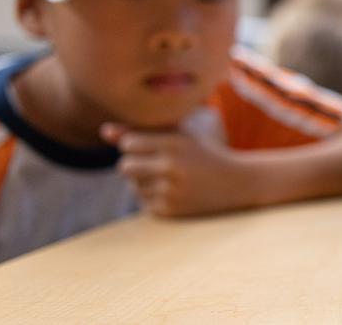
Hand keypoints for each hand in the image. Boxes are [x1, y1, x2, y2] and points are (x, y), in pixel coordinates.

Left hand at [101, 123, 257, 216]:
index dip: (138, 145)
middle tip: (159, 164)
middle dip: (136, 164)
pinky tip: (175, 191)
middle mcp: (171, 166)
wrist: (237, 182)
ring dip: (145, 182)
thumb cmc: (203, 152)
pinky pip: (143, 201)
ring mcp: (171, 190)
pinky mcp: (170, 210)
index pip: (128, 143)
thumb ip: (140, 130)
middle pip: (125, 166)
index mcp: (174, 142)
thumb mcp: (178, 135)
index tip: (155, 146)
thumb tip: (103, 132)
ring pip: (132, 186)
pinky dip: (154, 197)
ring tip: (171, 178)